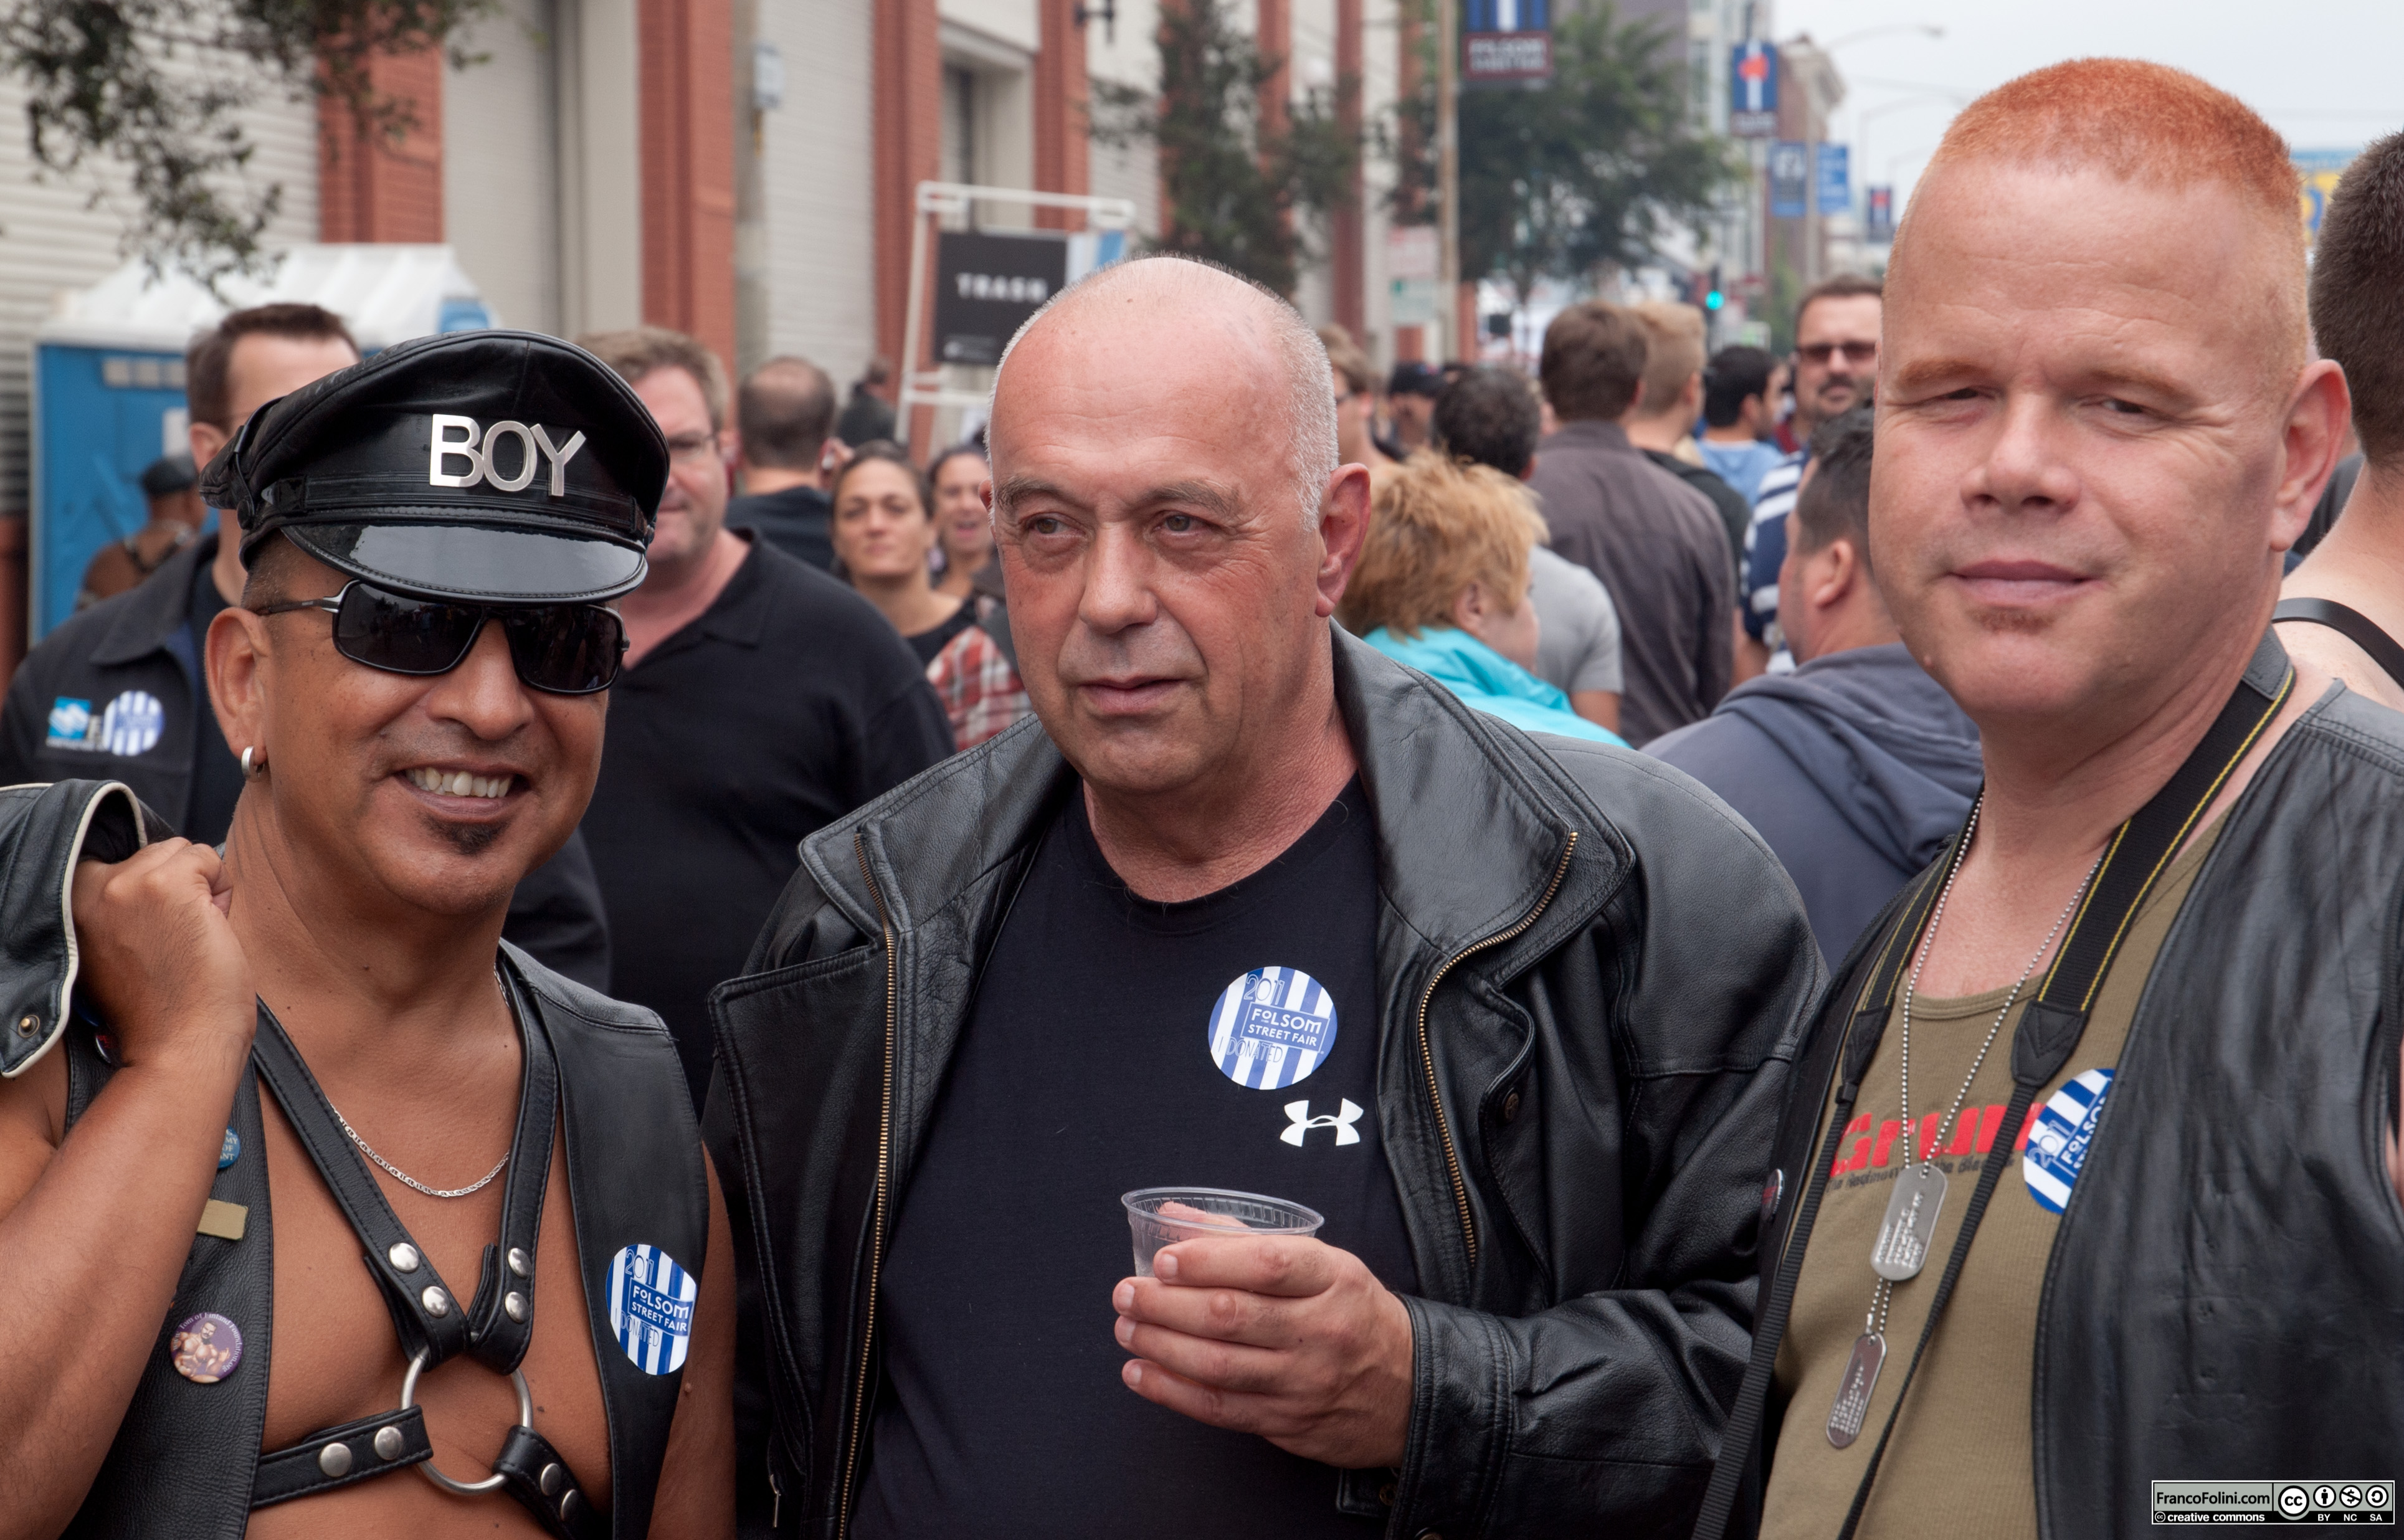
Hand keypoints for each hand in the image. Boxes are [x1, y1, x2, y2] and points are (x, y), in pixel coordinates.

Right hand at [70, 840, 252, 1071]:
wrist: (178, 1047)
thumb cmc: (159, 1007)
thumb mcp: (114, 947)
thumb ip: (118, 909)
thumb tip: (160, 867)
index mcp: (68, 907)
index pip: (116, 865)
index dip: (147, 893)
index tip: (153, 933)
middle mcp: (87, 890)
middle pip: (153, 854)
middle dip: (177, 888)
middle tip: (176, 941)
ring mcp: (125, 885)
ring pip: (182, 851)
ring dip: (200, 888)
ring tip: (191, 937)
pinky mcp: (166, 886)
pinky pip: (210, 858)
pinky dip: (223, 888)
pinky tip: (211, 928)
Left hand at [1112, 1236, 1412, 1468]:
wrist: (1410, 1388)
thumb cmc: (1350, 1311)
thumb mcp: (1321, 1264)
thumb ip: (1245, 1240)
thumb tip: (1174, 1216)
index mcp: (1333, 1278)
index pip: (1267, 1264)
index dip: (1208, 1260)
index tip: (1163, 1259)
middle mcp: (1321, 1330)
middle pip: (1232, 1316)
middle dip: (1166, 1304)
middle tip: (1126, 1293)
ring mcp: (1305, 1381)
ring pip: (1220, 1365)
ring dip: (1161, 1347)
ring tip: (1126, 1329)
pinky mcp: (1289, 1422)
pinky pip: (1222, 1408)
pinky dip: (1173, 1392)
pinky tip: (1140, 1374)